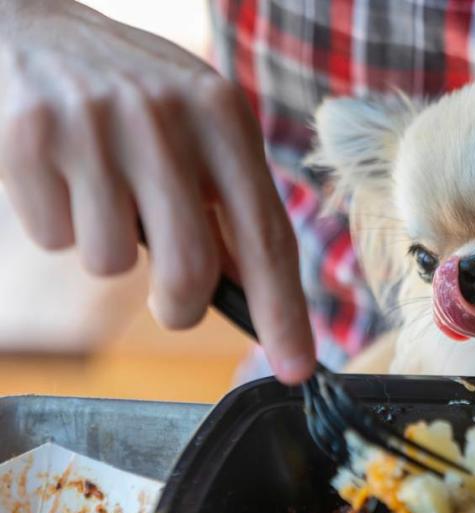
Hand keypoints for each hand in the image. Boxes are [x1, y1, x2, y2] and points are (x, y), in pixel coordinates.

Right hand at [0, 0, 314, 382]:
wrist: (30, 25)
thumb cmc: (129, 96)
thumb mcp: (194, 127)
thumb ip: (226, 201)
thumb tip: (251, 292)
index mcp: (223, 116)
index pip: (267, 234)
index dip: (283, 312)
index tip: (295, 368)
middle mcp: (167, 117)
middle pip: (190, 270)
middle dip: (180, 306)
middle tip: (171, 302)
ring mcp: (96, 125)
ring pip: (110, 262)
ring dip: (105, 247)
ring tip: (97, 191)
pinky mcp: (32, 138)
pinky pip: (53, 238)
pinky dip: (56, 224)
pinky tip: (59, 175)